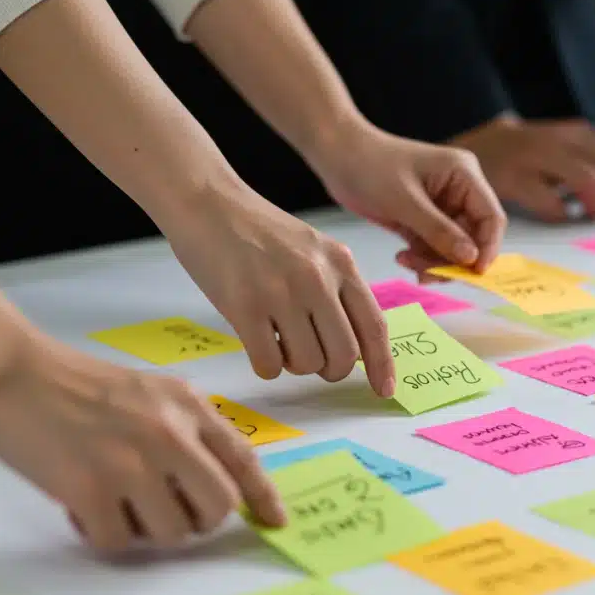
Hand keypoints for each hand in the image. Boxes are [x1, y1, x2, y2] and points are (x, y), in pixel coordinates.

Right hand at [0, 337, 283, 552]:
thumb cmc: (80, 383)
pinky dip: (103, 533)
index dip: (262, 496)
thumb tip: (214, 475)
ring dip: (146, 529)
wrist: (16, 372)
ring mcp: (132, 463)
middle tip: (168, 511)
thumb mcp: (152, 392)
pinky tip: (84, 507)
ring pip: (172, 531)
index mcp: (189, 407)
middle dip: (199, 520)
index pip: (243, 458)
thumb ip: (187, 427)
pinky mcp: (90, 489)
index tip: (275, 520)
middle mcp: (170, 434)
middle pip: (218, 506)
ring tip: (117, 501)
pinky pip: (118, 540)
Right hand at [158, 182, 395, 394]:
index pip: (374, 325)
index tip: (385, 390)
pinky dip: (265, 365)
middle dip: (330, 370)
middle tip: (311, 359)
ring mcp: (281, 292)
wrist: (208, 204)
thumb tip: (356, 347)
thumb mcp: (314, 250)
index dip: (382, 364)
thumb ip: (338, 290)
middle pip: (344, 355)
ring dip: (293, 365)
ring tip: (277, 338)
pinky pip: (269, 364)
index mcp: (341, 263)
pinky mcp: (245, 306)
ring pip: (307, 364)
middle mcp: (318, 278)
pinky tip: (256, 342)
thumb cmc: (260, 232)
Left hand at [311, 128, 505, 276]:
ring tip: (407, 262)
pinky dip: (422, 258)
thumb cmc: (370, 167)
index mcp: (464, 175)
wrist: (336, 156)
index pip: (491, 217)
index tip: (474, 274)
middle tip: (427, 273)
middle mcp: (459, 191)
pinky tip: (402, 258)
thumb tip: (472, 259)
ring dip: (435, 262)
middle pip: (473, 237)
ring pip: (453, 248)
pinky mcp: (423, 219)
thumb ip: (439, 232)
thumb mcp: (405, 202)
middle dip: (454, 259)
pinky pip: (434, 247)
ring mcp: (441, 206)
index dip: (488, 248)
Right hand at [450, 115, 594, 224]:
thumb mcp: (557, 151)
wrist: (467, 149)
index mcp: (576, 134)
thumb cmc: (520, 158)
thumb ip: (587, 166)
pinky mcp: (513, 175)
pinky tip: (559, 218)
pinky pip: (550, 200)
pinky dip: (562, 215)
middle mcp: (560, 139)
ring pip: (589, 179)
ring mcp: (536, 155)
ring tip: (592, 219)